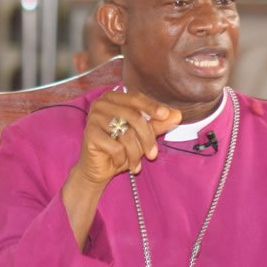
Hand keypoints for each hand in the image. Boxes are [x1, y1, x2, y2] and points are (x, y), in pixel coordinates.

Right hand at [63, 90, 180, 247]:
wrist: (98, 168)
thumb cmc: (120, 147)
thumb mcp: (141, 135)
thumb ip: (158, 123)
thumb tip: (177, 115)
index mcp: (114, 98)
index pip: (137, 98)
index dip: (152, 107)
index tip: (166, 115)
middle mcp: (102, 104)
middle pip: (134, 117)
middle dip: (147, 138)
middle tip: (153, 155)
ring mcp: (94, 118)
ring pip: (126, 133)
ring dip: (135, 153)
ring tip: (135, 164)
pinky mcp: (90, 134)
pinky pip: (115, 146)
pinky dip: (121, 158)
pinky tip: (120, 163)